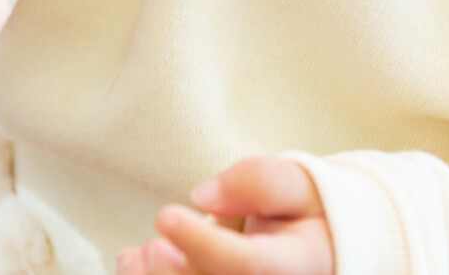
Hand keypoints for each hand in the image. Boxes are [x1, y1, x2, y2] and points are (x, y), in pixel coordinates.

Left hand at [117, 156, 333, 274]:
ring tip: (134, 257)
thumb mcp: (299, 183)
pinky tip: (131, 263)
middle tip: (151, 247)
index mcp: (296, 265)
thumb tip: (203, 196)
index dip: (202, 244)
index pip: (246, 266)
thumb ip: (261, 182)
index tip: (165, 214)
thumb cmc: (305, 213)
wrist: (317, 246)